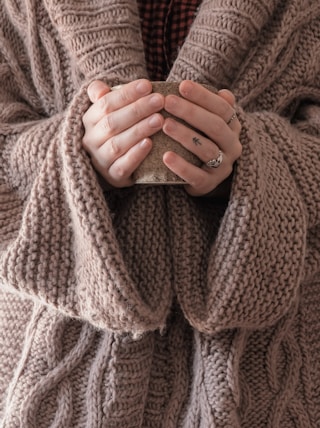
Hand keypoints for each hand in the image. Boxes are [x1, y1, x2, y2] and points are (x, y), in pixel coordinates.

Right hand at [82, 79, 164, 187]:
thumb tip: (100, 89)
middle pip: (112, 123)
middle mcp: (91, 140)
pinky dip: (136, 154)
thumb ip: (103, 96)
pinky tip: (150, 143)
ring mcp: (100, 160)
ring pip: (118, 144)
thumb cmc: (116, 131)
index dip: (127, 94)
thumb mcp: (108, 112)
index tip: (147, 85)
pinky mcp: (113, 176)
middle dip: (137, 110)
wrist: (114, 164)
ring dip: (139, 130)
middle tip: (159, 101)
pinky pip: (123, 165)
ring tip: (159, 120)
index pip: (105, 104)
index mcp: (89, 120)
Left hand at [162, 80, 241, 195]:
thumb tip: (224, 92)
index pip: (223, 108)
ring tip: (165, 125)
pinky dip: (181, 166)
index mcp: (233, 128)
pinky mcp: (208, 184)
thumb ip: (212, 108)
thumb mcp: (209, 125)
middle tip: (168, 101)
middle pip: (215, 126)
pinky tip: (165, 156)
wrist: (202, 178)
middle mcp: (232, 146)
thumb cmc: (201, 142)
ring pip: (207, 149)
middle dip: (191, 112)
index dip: (203, 96)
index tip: (182, 85)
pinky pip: (196, 175)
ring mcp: (222, 167)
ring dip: (185, 136)